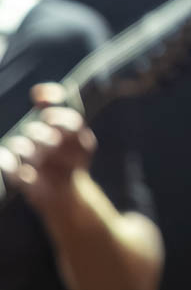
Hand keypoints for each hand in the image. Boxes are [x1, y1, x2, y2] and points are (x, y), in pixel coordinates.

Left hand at [0, 85, 95, 214]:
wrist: (67, 198)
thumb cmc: (62, 156)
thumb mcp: (66, 132)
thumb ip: (53, 108)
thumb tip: (38, 91)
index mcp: (84, 143)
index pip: (73, 124)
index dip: (57, 116)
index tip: (45, 115)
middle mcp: (73, 160)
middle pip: (49, 139)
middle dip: (36, 133)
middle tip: (32, 133)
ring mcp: (55, 177)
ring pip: (32, 155)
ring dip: (21, 146)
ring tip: (18, 145)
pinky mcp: (37, 191)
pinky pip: (16, 174)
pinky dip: (7, 163)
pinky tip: (4, 157)